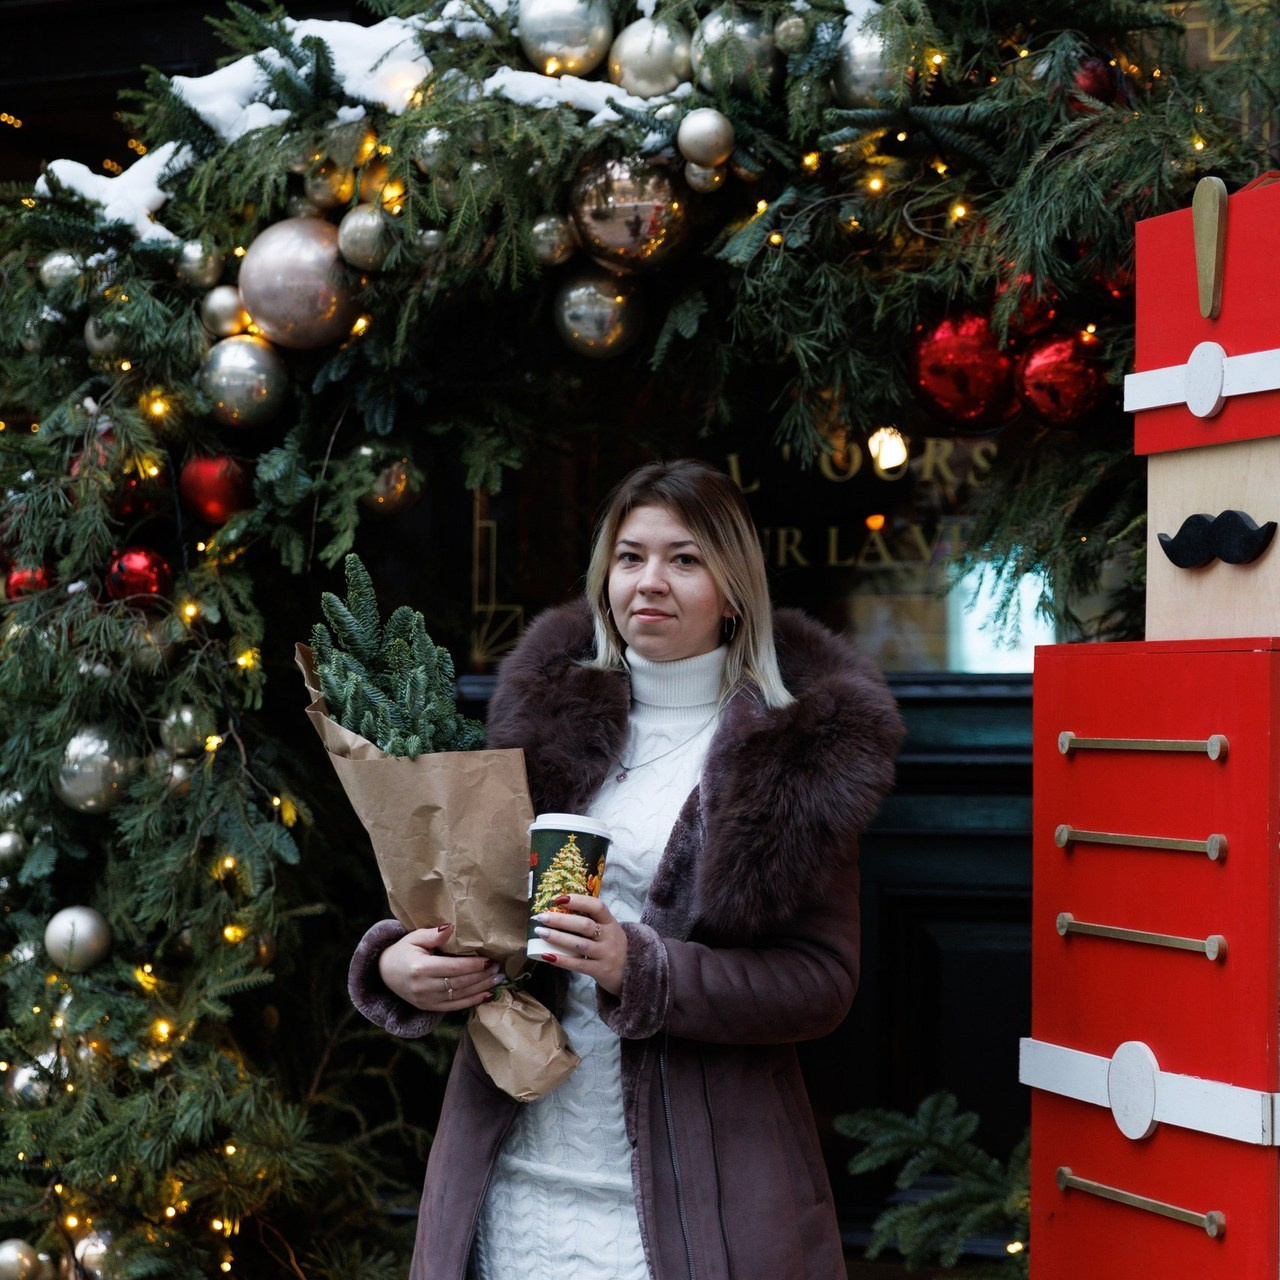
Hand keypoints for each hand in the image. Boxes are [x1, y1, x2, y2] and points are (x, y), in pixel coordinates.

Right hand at [378, 922, 500, 1011]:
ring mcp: (426, 1000)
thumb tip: (451, 927)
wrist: (384, 973)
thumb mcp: (414, 938)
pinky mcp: (428, 1007)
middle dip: (481, 976)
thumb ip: (434, 935)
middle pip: (459, 983)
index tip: (489, 960)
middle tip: (499, 969)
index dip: (473, 965)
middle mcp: (423, 987)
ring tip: (498, 980)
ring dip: (481, 989)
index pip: (453, 968)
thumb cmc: (402, 951)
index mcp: (420, 968)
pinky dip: (472, 1002)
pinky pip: (454, 1007)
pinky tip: (487, 995)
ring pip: (459, 996)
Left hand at [532, 895, 626, 995]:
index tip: (560, 899)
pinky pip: (578, 964)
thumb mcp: (609, 930)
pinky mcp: (600, 970)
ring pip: (579, 944)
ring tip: (541, 933)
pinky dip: (562, 960)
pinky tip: (547, 955)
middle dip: (561, 920)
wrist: (632, 972)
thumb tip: (560, 908)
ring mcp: (605, 954)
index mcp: (611, 922)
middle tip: (542, 917)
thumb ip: (592, 920)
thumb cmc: (612, 946)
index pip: (597, 906)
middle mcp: (609, 937)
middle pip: (585, 925)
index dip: (579, 901)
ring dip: (558, 938)